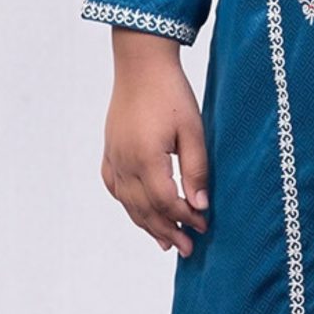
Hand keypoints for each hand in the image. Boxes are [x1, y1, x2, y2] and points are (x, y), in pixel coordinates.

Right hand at [100, 29, 210, 252]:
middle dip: (168, 230)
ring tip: (166, 241)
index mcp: (146, 158)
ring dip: (148, 224)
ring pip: (128, 203)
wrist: (140, 64)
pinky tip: (139, 213)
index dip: (186, 218)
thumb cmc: (171, 93)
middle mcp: (125, 162)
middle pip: (145, 209)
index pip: (167, 201)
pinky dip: (128, 204)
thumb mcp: (193, 130)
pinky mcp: (110, 151)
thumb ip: (196, 169)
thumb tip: (200, 205)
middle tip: (187, 248)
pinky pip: (114, 187)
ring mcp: (114, 157)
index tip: (204, 227)